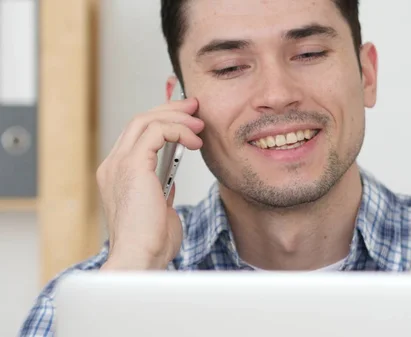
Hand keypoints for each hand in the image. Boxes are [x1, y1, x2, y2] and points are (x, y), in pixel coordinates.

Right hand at [97, 98, 203, 269]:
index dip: (162, 121)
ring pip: (145, 120)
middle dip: (170, 110)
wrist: (141, 259)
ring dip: (176, 117)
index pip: (137, 135)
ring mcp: (119, 164)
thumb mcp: (159, 210)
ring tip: (199, 124)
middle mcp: (113, 166)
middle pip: (139, 121)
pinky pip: (155, 132)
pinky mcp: (132, 166)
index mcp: (118, 175)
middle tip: (195, 107)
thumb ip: (160, 191)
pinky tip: (194, 142)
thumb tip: (170, 180)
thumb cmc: (151, 243)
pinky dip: (178, 130)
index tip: (187, 118)